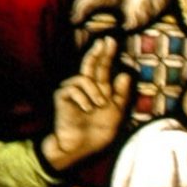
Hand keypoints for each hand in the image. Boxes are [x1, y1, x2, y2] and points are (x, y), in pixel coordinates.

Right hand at [42, 37, 131, 170]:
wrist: (80, 146)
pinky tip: (85, 109)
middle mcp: (85, 87)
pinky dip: (83, 99)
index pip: (102, 68)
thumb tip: (124, 74)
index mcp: (98, 90)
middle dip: (97, 52)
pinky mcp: (62, 96)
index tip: (110, 41)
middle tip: (105, 41)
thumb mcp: (116, 113)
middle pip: (89, 64)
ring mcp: (72, 90)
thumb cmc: (97, 132)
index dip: (106, 54)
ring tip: (97, 106)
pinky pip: (74, 88)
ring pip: (84, 78)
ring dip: (95, 92)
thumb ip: (120, 94)